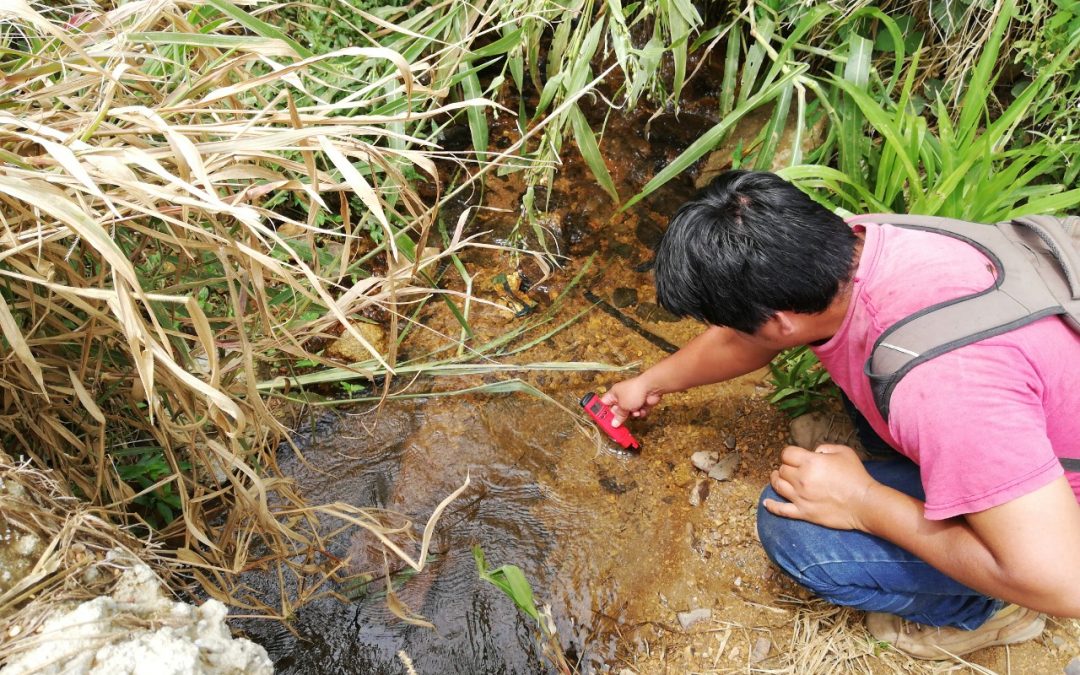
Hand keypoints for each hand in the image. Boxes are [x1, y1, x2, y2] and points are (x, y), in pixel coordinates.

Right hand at [600, 375, 662, 426]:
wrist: (651, 387)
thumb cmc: (633, 392)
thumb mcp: (623, 406)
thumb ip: (618, 416)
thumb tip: (613, 424)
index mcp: (614, 394)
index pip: (604, 404)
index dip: (602, 412)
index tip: (602, 421)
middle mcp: (622, 397)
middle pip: (616, 410)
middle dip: (619, 417)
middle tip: (618, 424)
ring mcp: (632, 400)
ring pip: (628, 413)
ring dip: (632, 414)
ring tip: (635, 412)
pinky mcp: (641, 404)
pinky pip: (637, 412)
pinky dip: (640, 412)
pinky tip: (642, 409)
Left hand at [762, 444, 876, 530]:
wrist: (865, 503)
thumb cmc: (856, 476)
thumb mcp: (844, 452)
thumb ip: (825, 447)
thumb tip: (814, 452)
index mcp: (810, 462)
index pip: (786, 454)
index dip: (789, 454)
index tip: (793, 456)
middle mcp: (801, 479)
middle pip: (782, 469)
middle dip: (785, 467)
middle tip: (791, 468)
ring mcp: (800, 497)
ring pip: (777, 486)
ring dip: (776, 480)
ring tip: (777, 478)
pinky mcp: (803, 513)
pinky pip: (781, 510)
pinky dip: (771, 506)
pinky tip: (766, 503)